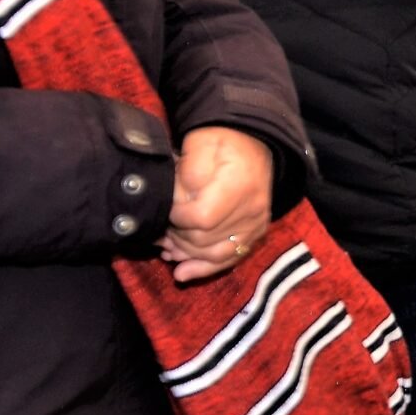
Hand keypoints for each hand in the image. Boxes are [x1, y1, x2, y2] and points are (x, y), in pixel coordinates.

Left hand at [161, 126, 273, 281]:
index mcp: (239, 185)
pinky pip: (231, 258)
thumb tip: (177, 202)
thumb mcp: (200, 143)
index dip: (176, 219)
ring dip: (186, 255)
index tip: (165, 210)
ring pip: (217, 254)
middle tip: (159, 229)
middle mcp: (252, 209)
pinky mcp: (255, 232)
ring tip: (166, 249)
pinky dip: (205, 269)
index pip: (202, 218)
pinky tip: (182, 273)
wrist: (253, 143)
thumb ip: (187, 171)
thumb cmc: (221, 141)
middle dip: (176, 237)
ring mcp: (256, 223)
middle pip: (206, 239)